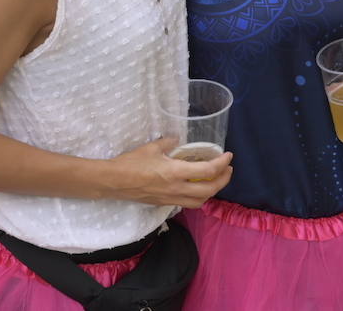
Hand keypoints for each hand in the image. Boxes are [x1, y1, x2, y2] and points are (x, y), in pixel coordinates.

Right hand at [106, 137, 233, 207]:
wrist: (114, 183)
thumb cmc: (132, 163)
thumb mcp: (152, 147)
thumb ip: (169, 142)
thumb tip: (178, 139)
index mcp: (176, 172)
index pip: (208, 171)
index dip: (222, 164)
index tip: (228, 156)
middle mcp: (177, 189)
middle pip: (209, 190)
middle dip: (223, 180)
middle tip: (228, 169)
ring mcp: (171, 199)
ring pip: (200, 201)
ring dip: (213, 191)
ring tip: (216, 180)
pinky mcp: (165, 203)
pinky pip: (188, 204)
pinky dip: (199, 197)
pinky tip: (198, 187)